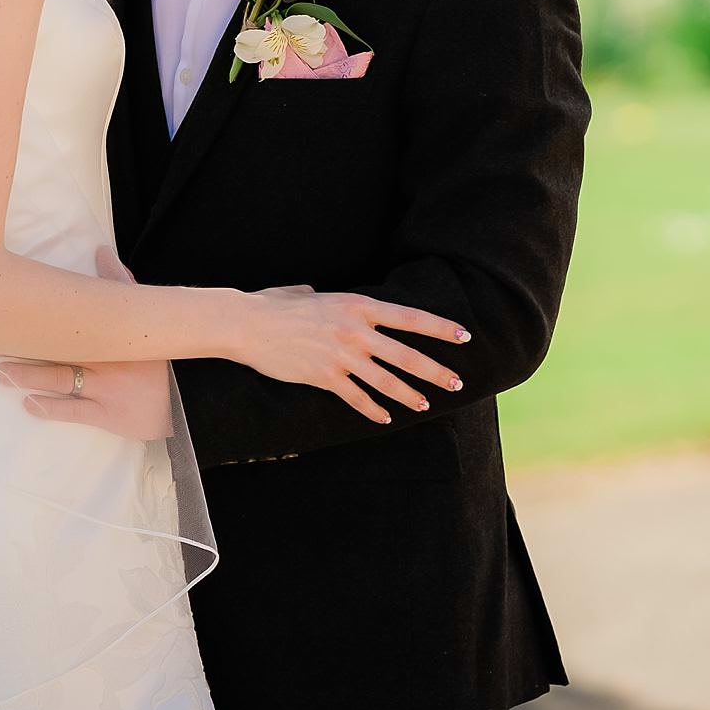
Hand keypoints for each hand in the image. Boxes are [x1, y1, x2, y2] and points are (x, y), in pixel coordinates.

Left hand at [0, 247, 174, 439]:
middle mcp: (106, 357)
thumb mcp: (144, 316)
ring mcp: (106, 387)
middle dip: (23, 346)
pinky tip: (28, 404)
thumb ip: (119, 284)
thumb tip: (101, 250)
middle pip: (56, 348)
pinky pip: (73, 410)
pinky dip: (48, 407)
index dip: (36, 316)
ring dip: (27, 376)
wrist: (190, 400)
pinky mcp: (110, 415)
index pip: (68, 319)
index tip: (7, 310)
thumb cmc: (159, 357)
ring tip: (1, 373)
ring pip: (59, 378)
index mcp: (111, 331)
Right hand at [239, 285, 470, 424]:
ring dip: (409, 395)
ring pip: (386, 381)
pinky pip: (356, 398)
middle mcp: (354, 331)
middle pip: (406, 356)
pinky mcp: (324, 377)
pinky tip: (384, 417)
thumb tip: (319, 296)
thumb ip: (325, 299)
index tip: (463, 336)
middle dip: (435, 371)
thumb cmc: (273, 304)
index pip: (409, 317)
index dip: (439, 328)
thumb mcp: (306, 293)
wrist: (246, 324)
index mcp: (356, 305)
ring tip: (425, 404)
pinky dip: (372, 410)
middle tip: (456, 383)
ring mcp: (341, 356)